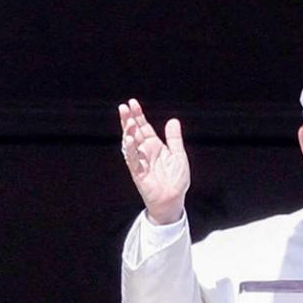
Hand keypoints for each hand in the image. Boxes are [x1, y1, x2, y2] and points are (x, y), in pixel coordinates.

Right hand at [118, 98, 189, 224]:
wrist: (174, 199)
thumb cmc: (177, 180)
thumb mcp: (179, 155)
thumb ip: (174, 138)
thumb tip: (173, 120)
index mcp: (155, 146)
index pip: (143, 127)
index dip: (138, 115)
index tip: (132, 102)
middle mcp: (145, 152)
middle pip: (134, 132)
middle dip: (128, 120)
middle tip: (123, 107)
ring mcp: (140, 161)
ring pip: (130, 144)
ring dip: (127, 132)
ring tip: (127, 120)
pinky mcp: (138, 172)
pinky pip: (132, 159)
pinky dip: (131, 149)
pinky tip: (130, 138)